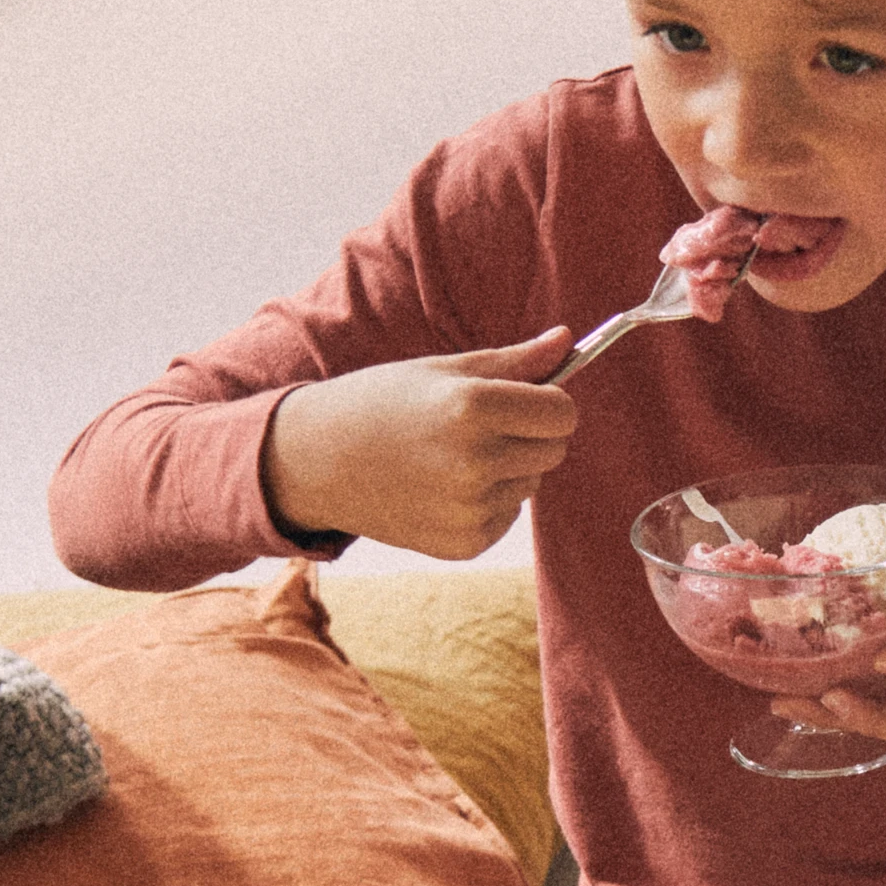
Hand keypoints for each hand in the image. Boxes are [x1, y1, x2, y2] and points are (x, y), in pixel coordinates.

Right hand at [267, 336, 577, 559]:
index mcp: (472, 408)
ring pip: (531, 484)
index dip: (550, 403)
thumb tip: (569, 341)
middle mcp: (474, 462)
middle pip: (554, 450)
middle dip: (533, 435)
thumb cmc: (382, 402)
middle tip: (483, 426)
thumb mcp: (445, 370)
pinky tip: (442, 486)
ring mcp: (468, 509)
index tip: (528, 399)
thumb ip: (516, 362)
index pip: (563, 413)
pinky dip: (488, 502)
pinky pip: (507, 516)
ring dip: (508, 469)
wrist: (317, 460)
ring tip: (450, 456)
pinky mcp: (463, 544)